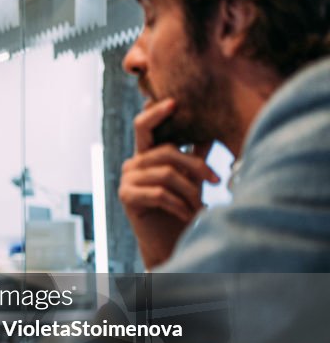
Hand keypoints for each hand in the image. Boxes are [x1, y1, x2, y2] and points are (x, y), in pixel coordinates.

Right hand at [118, 98, 219, 268]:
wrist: (168, 239)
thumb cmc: (181, 207)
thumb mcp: (191, 178)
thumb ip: (195, 155)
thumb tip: (210, 131)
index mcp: (146, 154)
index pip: (144, 126)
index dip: (156, 112)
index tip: (175, 102)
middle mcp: (133, 163)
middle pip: (165, 151)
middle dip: (196, 165)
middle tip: (216, 180)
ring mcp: (127, 179)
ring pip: (165, 174)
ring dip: (190, 192)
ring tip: (202, 206)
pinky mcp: (127, 197)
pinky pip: (158, 193)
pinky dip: (178, 205)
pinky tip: (188, 214)